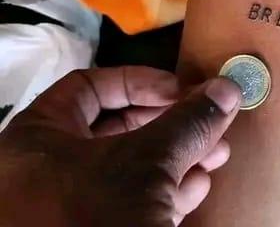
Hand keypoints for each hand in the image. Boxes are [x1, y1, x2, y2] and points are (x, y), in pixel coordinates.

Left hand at [0, 66, 241, 225]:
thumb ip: (187, 122)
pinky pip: (129, 201)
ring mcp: (67, 206)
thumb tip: (227, 87)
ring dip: (178, 155)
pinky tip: (200, 184)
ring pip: (129, 166)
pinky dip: (166, 189)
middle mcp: (46, 169)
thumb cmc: (95, 220)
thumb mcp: (147, 164)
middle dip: (170, 122)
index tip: (180, 90)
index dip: (140, 81)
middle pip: (116, 126)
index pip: (89, 86)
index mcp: (38, 139)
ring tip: (218, 151)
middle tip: (208, 119)